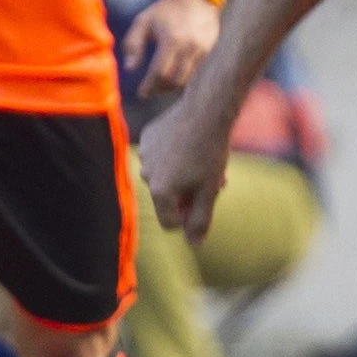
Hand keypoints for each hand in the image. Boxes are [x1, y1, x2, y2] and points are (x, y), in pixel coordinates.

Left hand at [122, 0, 220, 97]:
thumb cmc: (164, 10)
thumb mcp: (143, 22)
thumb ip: (133, 44)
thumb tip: (130, 69)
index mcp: (171, 41)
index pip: (159, 72)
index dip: (149, 86)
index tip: (141, 94)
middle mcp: (188, 48)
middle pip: (173, 80)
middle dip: (159, 88)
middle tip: (149, 90)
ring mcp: (200, 51)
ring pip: (185, 79)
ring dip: (171, 86)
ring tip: (160, 84)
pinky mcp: (207, 51)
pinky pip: (193, 71)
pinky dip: (181, 76)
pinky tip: (172, 74)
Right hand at [137, 103, 230, 242]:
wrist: (206, 111)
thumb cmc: (211, 153)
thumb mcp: (210, 191)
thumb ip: (201, 220)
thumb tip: (194, 245)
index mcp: (160, 191)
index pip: (170, 223)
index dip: (190, 219)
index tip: (205, 204)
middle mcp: (146, 175)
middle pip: (168, 199)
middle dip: (188, 195)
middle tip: (212, 182)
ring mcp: (144, 154)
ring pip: (164, 176)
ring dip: (182, 176)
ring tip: (204, 163)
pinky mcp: (147, 137)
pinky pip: (160, 156)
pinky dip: (173, 156)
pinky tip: (190, 144)